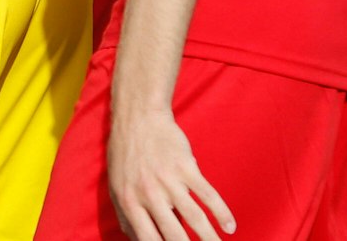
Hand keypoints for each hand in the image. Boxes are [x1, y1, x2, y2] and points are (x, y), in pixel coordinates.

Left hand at [108, 110, 235, 240]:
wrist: (138, 118)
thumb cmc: (124, 154)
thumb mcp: (116, 186)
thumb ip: (125, 215)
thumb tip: (134, 240)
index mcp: (130, 202)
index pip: (148, 239)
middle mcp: (149, 194)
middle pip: (174, 234)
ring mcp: (169, 180)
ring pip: (195, 217)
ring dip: (210, 238)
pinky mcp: (186, 167)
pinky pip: (207, 194)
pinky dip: (222, 212)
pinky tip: (230, 227)